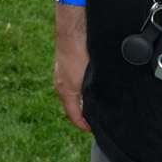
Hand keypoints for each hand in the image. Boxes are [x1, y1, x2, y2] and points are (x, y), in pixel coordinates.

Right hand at [53, 8, 90, 131]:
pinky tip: (93, 85)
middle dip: (86, 114)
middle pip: (74, 107)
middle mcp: (61, 86)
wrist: (73, 32)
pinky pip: (74, 85)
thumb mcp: (86, 80)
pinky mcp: (65, 67)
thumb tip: (97, 109)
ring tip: (98, 103)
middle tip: (100, 118)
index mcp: (66, 92)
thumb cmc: (78, 54)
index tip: (95, 130)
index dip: (85, 126)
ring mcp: (62, 76)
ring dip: (84, 101)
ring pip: (74, 95)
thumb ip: (90, 96)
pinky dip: (82, 90)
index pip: (75, 117)